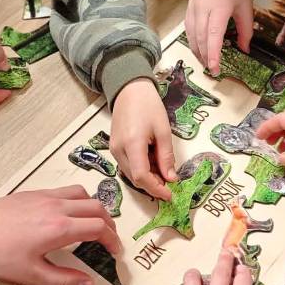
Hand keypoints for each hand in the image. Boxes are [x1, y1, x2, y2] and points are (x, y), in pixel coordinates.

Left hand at [0, 186, 120, 284]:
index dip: (112, 240)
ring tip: (93, 223)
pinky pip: (65, 190)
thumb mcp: (32, 275)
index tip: (114, 252)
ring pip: (83, 194)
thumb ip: (64, 279)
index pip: (99, 228)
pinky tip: (69, 213)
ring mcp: (45, 197)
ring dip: (94, 208)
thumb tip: (88, 282)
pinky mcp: (34, 193)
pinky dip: (77, 199)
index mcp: (60, 228)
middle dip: (109, 223)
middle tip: (109, 239)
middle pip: (97, 208)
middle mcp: (57, 207)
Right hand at [110, 79, 176, 200]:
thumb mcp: (163, 130)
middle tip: (170, 184)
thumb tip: (171, 178)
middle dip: (153, 185)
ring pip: (131, 174)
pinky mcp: (114, 147)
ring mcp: (114, 149)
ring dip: (147, 178)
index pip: (141, 176)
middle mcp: (118, 149)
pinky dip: (140, 169)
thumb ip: (166, 156)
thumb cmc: (149, 106)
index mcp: (132, 143)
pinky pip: (127, 165)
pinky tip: (152, 164)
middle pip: (135, 178)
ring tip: (163, 172)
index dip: (156, 189)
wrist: (129, 90)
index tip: (170, 194)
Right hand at [185, 0, 252, 75]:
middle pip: (201, 39)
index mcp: (219, 9)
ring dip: (198, 52)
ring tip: (206, 63)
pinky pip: (188, 29)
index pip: (213, 37)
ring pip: (192, 36)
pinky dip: (193, 41)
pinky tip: (199, 48)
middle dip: (205, 57)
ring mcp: (193, 8)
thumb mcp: (246, 6)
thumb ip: (245, 30)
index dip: (213, 55)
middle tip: (213, 70)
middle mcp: (203, 9)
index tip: (215, 68)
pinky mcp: (189, 8)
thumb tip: (244, 49)